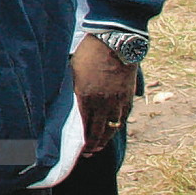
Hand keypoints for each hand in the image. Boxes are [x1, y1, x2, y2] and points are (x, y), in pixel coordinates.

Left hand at [72, 34, 137, 155]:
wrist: (114, 41)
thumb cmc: (88, 52)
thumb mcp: (72, 70)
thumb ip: (72, 88)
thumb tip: (67, 99)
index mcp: (86, 96)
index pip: (85, 126)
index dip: (84, 141)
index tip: (81, 149)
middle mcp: (103, 103)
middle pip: (99, 131)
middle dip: (94, 144)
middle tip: (90, 152)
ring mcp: (118, 101)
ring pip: (113, 127)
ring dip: (106, 138)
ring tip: (100, 145)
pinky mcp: (128, 96)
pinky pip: (123, 117)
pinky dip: (118, 125)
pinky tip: (113, 129)